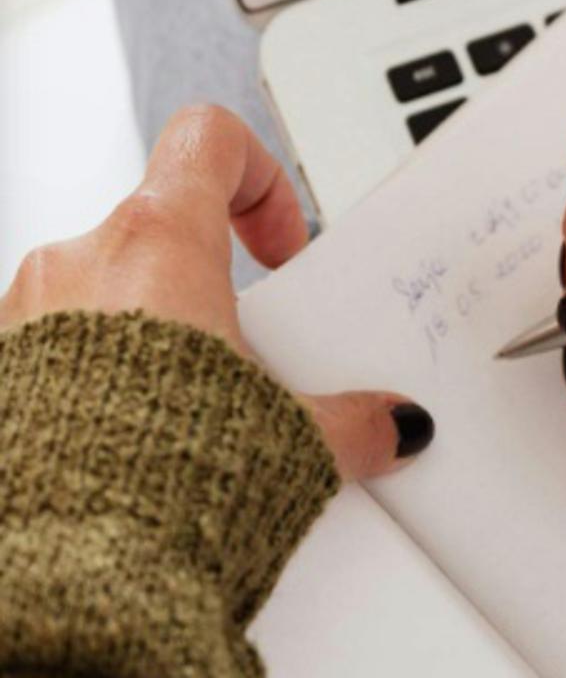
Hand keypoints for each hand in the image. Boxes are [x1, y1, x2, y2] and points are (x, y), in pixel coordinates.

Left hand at [0, 105, 431, 477]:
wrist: (66, 563)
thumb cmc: (149, 477)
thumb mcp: (287, 439)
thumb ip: (351, 421)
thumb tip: (390, 425)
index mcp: (159, 245)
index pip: (210, 139)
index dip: (260, 179)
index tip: (278, 249)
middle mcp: (80, 261)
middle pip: (161, 228)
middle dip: (212, 290)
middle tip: (245, 355)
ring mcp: (23, 312)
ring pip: (104, 291)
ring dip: (152, 336)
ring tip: (191, 411)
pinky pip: (56, 346)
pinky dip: (99, 378)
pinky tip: (135, 442)